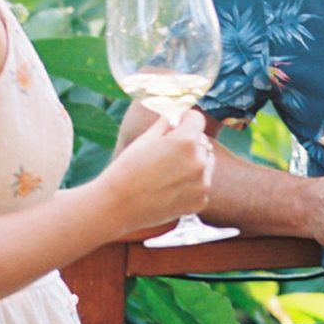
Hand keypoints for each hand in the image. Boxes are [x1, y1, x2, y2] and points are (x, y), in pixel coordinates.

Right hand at [99, 109, 212, 233]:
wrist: (118, 206)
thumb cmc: (127, 169)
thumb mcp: (145, 139)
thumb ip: (165, 124)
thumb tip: (173, 116)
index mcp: (186, 141)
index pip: (197, 119)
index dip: (185, 120)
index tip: (177, 125)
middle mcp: (199, 162)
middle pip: (202, 142)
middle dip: (189, 143)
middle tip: (167, 153)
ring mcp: (202, 184)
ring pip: (206, 163)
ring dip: (194, 162)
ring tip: (168, 172)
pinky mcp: (201, 201)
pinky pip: (202, 184)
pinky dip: (192, 184)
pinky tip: (170, 188)